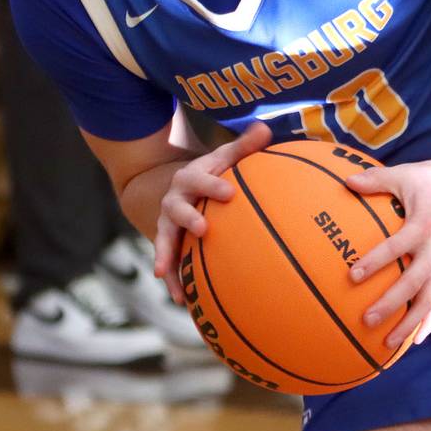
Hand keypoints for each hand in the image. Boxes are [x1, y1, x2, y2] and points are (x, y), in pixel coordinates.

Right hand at [151, 122, 273, 304]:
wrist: (180, 186)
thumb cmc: (215, 172)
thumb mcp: (226, 157)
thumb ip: (245, 146)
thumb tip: (265, 128)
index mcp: (191, 178)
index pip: (200, 178)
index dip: (212, 184)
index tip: (229, 192)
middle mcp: (174, 200)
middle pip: (177, 208)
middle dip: (188, 218)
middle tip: (203, 229)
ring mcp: (168, 224)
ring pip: (164, 240)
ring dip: (167, 256)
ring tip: (169, 277)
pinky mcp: (168, 244)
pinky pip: (169, 263)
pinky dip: (173, 281)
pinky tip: (183, 302)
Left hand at [342, 150, 430, 348]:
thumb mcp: (406, 174)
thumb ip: (376, 180)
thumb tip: (345, 182)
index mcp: (425, 226)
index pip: (396, 247)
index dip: (375, 262)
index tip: (352, 276)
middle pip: (414, 283)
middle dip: (391, 304)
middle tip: (366, 320)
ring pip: (430, 300)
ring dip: (410, 323)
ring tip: (388, 343)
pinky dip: (429, 321)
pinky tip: (415, 340)